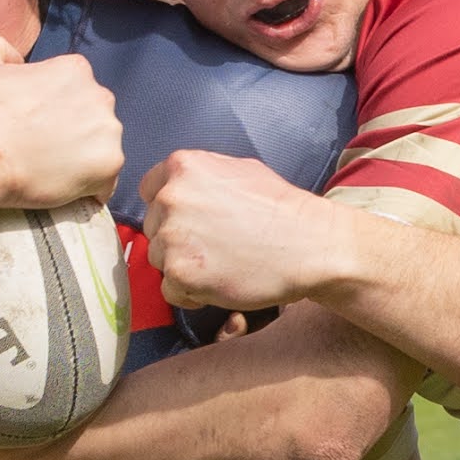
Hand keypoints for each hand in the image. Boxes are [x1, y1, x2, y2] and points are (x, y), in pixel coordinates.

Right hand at [0, 35, 124, 219]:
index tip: (36, 125)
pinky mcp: (108, 165)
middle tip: (43, 149)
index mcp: (75, 70)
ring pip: (101, 149)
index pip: (75, 91)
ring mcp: (107, 132)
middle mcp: (100, 96)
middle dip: (74, 132)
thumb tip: (15, 59)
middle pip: (93, 118)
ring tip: (52, 171)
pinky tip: (65, 189)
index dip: (55, 111)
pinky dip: (90, 188)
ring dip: (83, 160)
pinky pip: (107, 182)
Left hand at [140, 148, 354, 313]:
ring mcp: (173, 236)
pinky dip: (190, 293)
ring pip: (158, 258)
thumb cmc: (281, 209)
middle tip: (216, 246)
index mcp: (183, 166)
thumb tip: (175, 187)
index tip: (192, 222)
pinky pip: (169, 289)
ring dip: (182, 266)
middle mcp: (171, 197)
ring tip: (221, 264)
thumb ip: (200, 176)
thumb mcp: (239, 169)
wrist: (309, 245)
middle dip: (177, 239)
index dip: (170, 210)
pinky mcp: (180, 273)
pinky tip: (220, 282)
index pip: (150, 190)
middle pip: (153, 226)